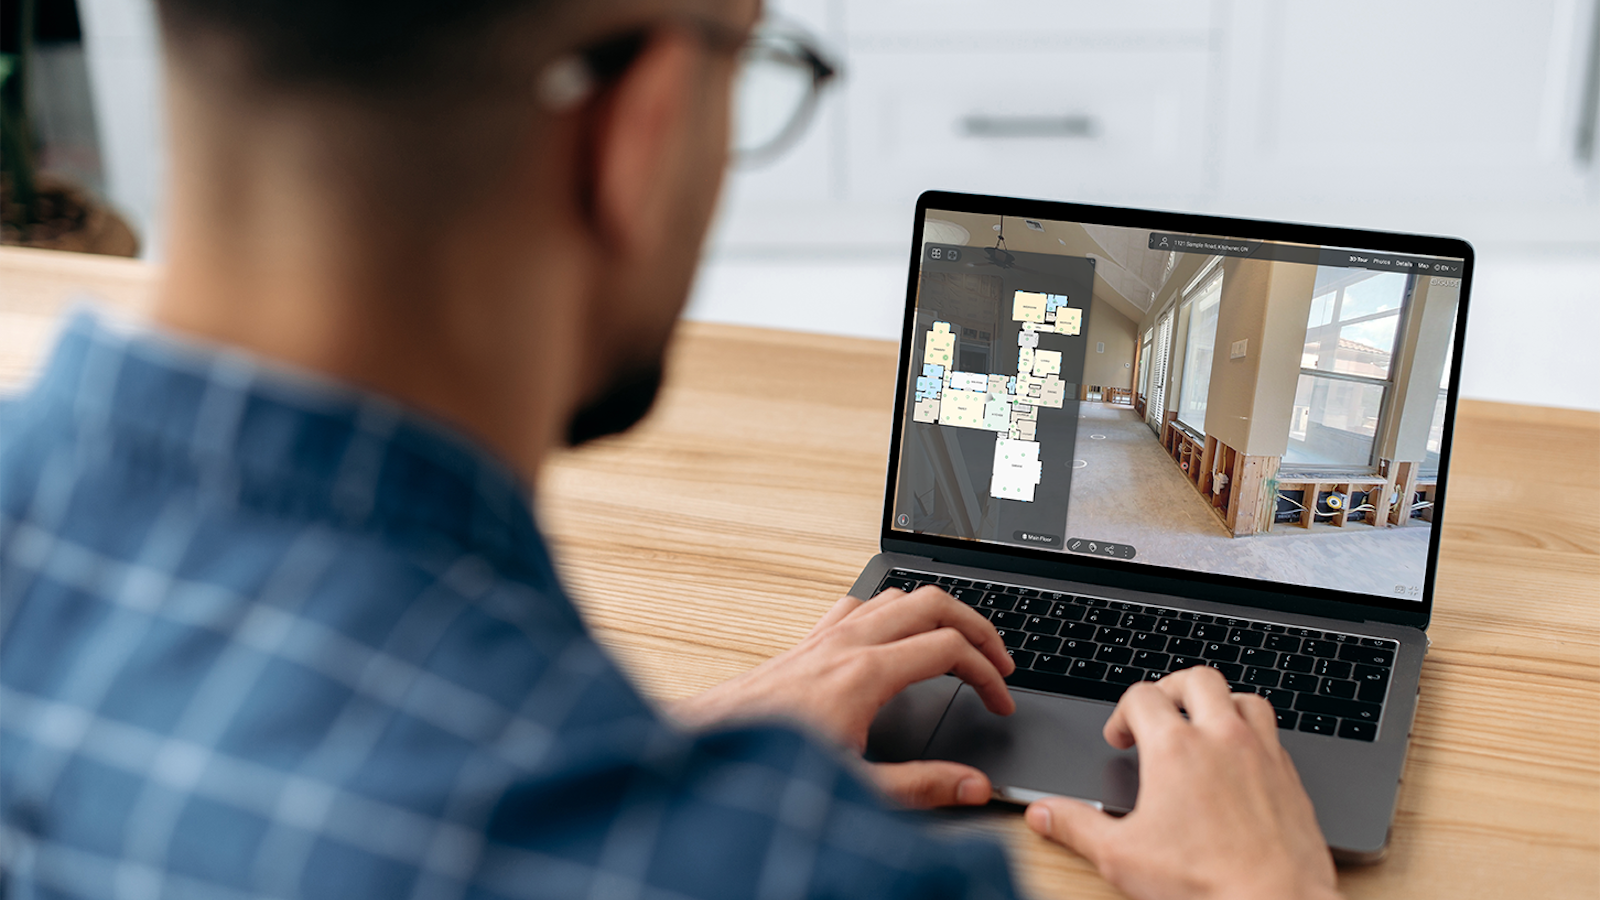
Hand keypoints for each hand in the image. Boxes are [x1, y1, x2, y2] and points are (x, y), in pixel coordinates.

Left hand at [667, 586, 1015, 808]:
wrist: (711, 748)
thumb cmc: (773, 767)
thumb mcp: (856, 787)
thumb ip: (922, 787)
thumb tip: (973, 786)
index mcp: (866, 674)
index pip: (950, 650)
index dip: (987, 674)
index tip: (1000, 701)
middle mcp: (847, 643)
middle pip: (933, 604)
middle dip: (977, 627)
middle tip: (998, 660)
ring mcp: (825, 637)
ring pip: (897, 596)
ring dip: (936, 614)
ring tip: (959, 644)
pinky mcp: (806, 641)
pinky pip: (858, 605)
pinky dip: (890, 610)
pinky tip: (893, 635)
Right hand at [1024, 666, 1341, 899]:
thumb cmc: (1204, 882)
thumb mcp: (1121, 856)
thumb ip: (1076, 827)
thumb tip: (1042, 813)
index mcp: (1175, 749)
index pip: (1142, 696)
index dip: (1122, 714)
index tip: (1120, 739)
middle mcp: (1221, 739)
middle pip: (1196, 680)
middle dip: (1170, 690)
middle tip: (1159, 716)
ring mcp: (1261, 753)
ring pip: (1242, 697)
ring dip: (1218, 703)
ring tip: (1203, 727)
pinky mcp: (1289, 776)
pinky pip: (1271, 732)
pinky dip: (1251, 734)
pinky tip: (1239, 761)